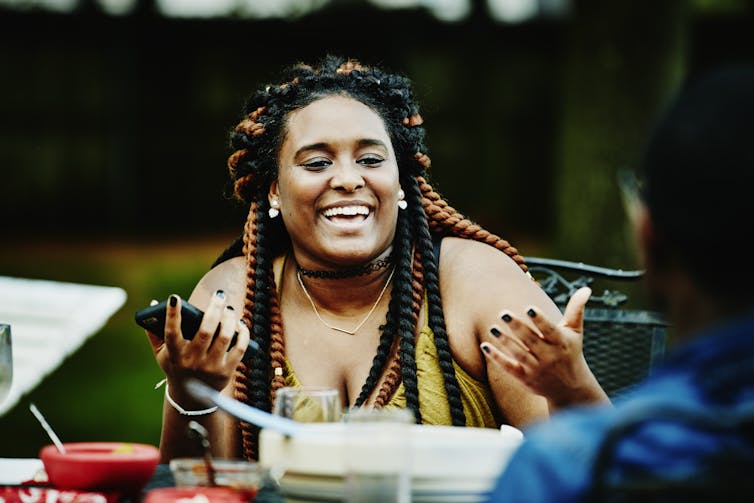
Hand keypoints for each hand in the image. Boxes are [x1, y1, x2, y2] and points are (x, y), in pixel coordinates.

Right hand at [145, 290, 249, 392]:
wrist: (190, 398)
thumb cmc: (176, 366)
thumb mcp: (161, 354)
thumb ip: (154, 331)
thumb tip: (155, 303)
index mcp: (174, 354)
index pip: (171, 332)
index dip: (172, 315)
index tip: (174, 298)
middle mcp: (192, 361)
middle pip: (205, 331)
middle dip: (214, 309)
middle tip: (219, 296)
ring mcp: (210, 367)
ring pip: (224, 337)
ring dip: (229, 319)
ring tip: (229, 310)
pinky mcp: (226, 371)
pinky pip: (239, 349)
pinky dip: (243, 334)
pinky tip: (240, 324)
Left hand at [481, 287, 607, 408]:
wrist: (570, 388)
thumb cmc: (570, 352)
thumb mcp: (575, 332)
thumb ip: (576, 310)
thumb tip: (586, 289)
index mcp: (561, 343)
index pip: (549, 330)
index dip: (540, 320)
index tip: (529, 307)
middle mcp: (549, 356)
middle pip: (531, 340)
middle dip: (517, 327)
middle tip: (503, 313)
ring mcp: (536, 369)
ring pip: (518, 354)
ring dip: (504, 341)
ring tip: (492, 327)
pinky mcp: (525, 379)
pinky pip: (509, 368)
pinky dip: (497, 357)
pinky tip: (485, 345)